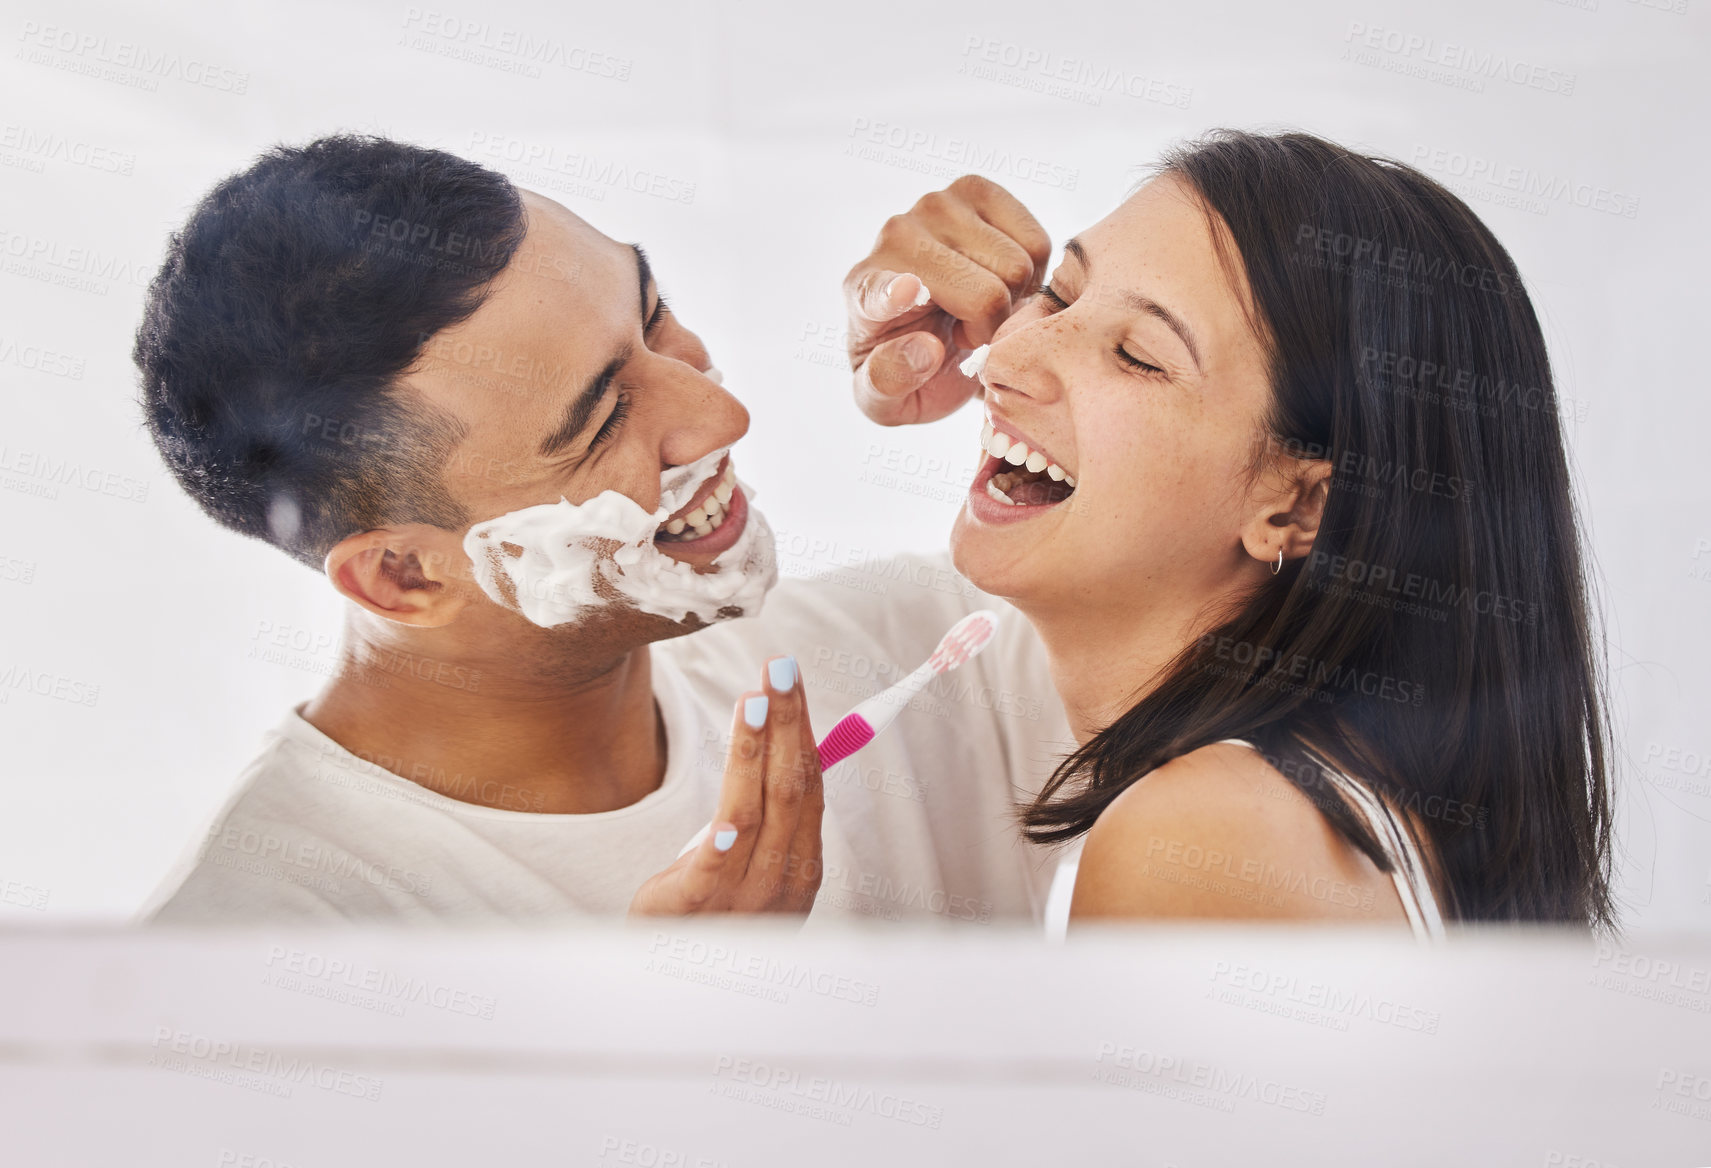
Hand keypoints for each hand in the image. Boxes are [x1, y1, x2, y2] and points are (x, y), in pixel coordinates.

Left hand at [629, 655, 823, 915]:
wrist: (672, 994)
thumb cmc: (708, 921)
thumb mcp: (746, 870)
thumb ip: (762, 819)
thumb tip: (778, 744)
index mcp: (800, 868)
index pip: (810, 785)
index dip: (805, 730)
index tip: (793, 682)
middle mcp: (783, 881)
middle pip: (793, 788)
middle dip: (789, 723)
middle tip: (781, 668)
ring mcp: (744, 897)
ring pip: (756, 812)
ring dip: (758, 752)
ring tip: (754, 701)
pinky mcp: (697, 908)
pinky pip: (718, 862)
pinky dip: (728, 832)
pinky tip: (730, 795)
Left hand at [843, 175, 1050, 425]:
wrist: (928, 330)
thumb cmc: (906, 368)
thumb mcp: (887, 401)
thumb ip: (890, 383)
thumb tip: (927, 349)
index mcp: (864, 294)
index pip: (879, 292)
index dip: (895, 293)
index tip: (909, 290)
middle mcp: (895, 237)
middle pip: (986, 293)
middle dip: (992, 328)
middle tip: (966, 335)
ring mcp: (936, 205)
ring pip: (1019, 266)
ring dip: (1013, 299)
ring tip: (978, 308)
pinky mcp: (975, 190)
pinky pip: (1037, 242)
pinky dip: (1032, 273)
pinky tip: (999, 281)